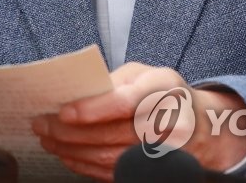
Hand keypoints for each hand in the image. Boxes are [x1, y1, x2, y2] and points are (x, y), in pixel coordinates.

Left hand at [31, 62, 245, 180]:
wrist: (204, 128)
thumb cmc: (166, 94)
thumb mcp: (147, 74)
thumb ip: (115, 80)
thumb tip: (77, 92)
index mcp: (163, 92)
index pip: (124, 103)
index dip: (91, 109)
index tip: (63, 111)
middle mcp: (165, 126)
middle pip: (110, 135)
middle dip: (69, 132)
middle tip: (41, 123)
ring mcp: (161, 156)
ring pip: (107, 158)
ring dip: (70, 150)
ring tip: (47, 138)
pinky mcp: (152, 174)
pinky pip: (112, 174)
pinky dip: (84, 165)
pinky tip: (67, 154)